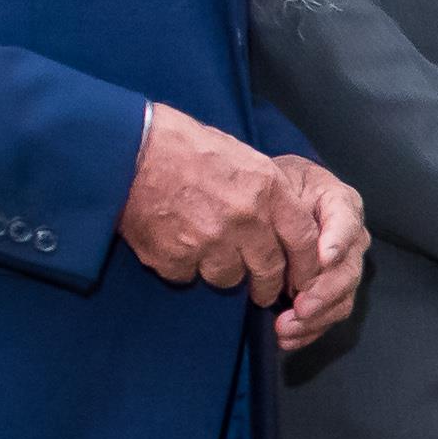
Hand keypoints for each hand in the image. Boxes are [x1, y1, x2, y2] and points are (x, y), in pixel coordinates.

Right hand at [119, 104, 290, 302]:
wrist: (130, 150)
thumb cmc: (184, 146)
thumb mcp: (241, 156)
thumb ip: (266, 192)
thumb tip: (282, 221)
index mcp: (267, 189)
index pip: (304, 239)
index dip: (307, 264)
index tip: (304, 277)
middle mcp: (245, 218)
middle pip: (269, 269)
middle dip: (268, 285)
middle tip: (264, 292)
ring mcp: (210, 241)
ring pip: (229, 278)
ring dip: (222, 271)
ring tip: (206, 251)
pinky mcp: (176, 258)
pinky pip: (189, 276)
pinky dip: (184, 266)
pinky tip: (174, 243)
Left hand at [265, 158, 365, 349]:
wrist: (276, 197)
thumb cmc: (277, 186)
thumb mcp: (280, 180)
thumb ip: (288, 203)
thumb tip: (296, 241)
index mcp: (342, 204)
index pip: (346, 222)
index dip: (337, 242)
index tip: (324, 260)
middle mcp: (351, 237)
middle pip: (348, 270)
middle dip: (324, 292)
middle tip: (299, 307)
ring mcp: (345, 266)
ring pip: (342, 298)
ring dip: (316, 318)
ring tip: (286, 328)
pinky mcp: (333, 289)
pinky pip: (330, 314)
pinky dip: (310, 331)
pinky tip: (288, 338)